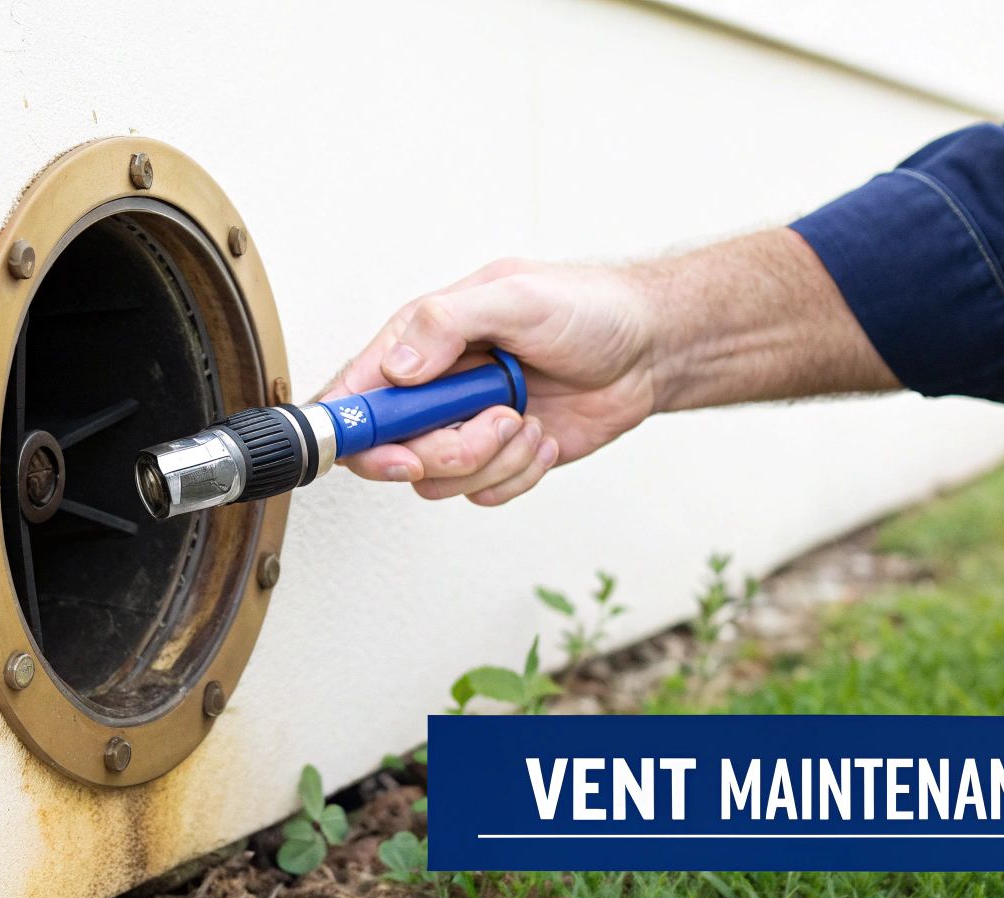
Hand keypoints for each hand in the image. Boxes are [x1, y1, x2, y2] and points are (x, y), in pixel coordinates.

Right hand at [318, 258, 658, 505]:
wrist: (647, 347)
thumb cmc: (585, 308)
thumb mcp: (516, 297)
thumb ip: (447, 322)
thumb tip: (397, 368)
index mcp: (420, 341)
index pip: (355, 395)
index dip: (359, 433)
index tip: (400, 451)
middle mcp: (433, 389)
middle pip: (392, 452)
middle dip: (447, 451)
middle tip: (496, 424)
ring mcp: (463, 427)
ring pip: (438, 481)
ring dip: (491, 461)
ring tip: (527, 419)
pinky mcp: (497, 458)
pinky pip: (482, 493)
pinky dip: (518, 475)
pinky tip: (543, 437)